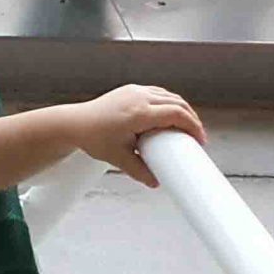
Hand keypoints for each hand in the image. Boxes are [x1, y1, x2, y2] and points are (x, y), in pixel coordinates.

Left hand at [76, 84, 205, 184]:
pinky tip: (172, 115)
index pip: (177, 114)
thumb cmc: (93, 138)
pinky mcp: (130, 89)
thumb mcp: (117, 158)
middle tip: (196, 137)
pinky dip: (169, 103)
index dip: (193, 126)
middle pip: (178, 104)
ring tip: (186, 127)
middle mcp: (139, 97)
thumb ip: (139, 171)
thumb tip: (156, 183)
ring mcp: (135, 91)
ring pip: (169, 96)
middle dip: (191, 119)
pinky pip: (158, 93)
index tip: (199, 140)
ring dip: (182, 109)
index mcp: (139, 113)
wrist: (74, 123)